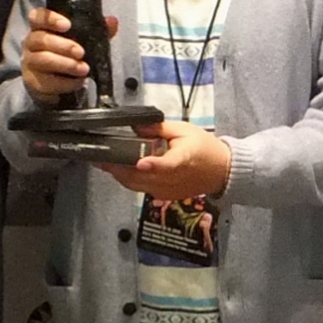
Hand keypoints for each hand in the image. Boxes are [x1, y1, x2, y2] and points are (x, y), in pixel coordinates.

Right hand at [20, 8, 116, 103]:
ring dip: (65, 64)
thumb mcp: (83, 39)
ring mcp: (30, 62)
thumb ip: (97, 30)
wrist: (54, 82)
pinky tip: (79, 81)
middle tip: (81, 52)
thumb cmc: (66, 54)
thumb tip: (112, 21)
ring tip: (83, 68)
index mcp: (41, 27)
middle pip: (41, 39)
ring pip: (43, 60)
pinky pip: (47, 81)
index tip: (67, 25)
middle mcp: (31, 42)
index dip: (50, 19)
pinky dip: (66, 82)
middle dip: (63, 45)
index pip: (37, 17)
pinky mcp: (33, 81)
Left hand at [96, 120, 230, 199]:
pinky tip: (122, 170)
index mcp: (183, 159)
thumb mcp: (183, 130)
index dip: (154, 165)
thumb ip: (157, 128)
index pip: (168, 165)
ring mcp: (168, 190)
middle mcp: (174, 179)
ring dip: (120, 175)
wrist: (222, 170)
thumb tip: (136, 126)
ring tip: (104, 163)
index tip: (141, 163)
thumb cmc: (204, 148)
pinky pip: (141, 190)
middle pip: (142, 178)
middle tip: (100, 157)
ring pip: (137, 186)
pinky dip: (129, 181)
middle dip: (118, 168)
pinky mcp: (164, 196)